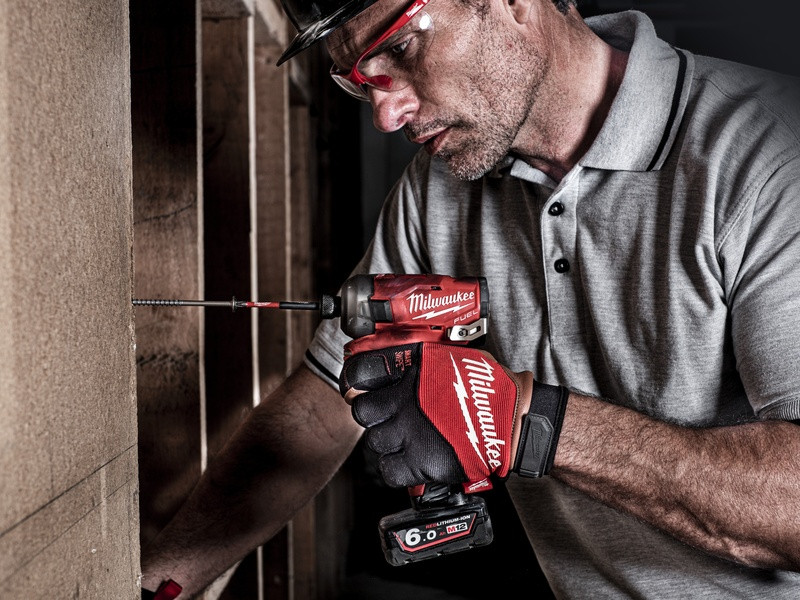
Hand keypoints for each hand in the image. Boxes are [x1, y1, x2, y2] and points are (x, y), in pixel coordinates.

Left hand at [339, 342, 533, 487]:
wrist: (513, 420)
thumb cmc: (488, 387)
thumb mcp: (451, 359)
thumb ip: (421, 361)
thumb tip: (398, 359)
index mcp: (412, 375)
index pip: (361, 374)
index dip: (356, 382)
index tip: (358, 388)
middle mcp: (406, 404)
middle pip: (363, 413)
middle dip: (373, 416)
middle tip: (387, 418)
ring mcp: (412, 435)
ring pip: (376, 443)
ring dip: (387, 442)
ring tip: (405, 440)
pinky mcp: (422, 463)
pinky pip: (389, 471)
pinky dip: (396, 469)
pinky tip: (410, 461)